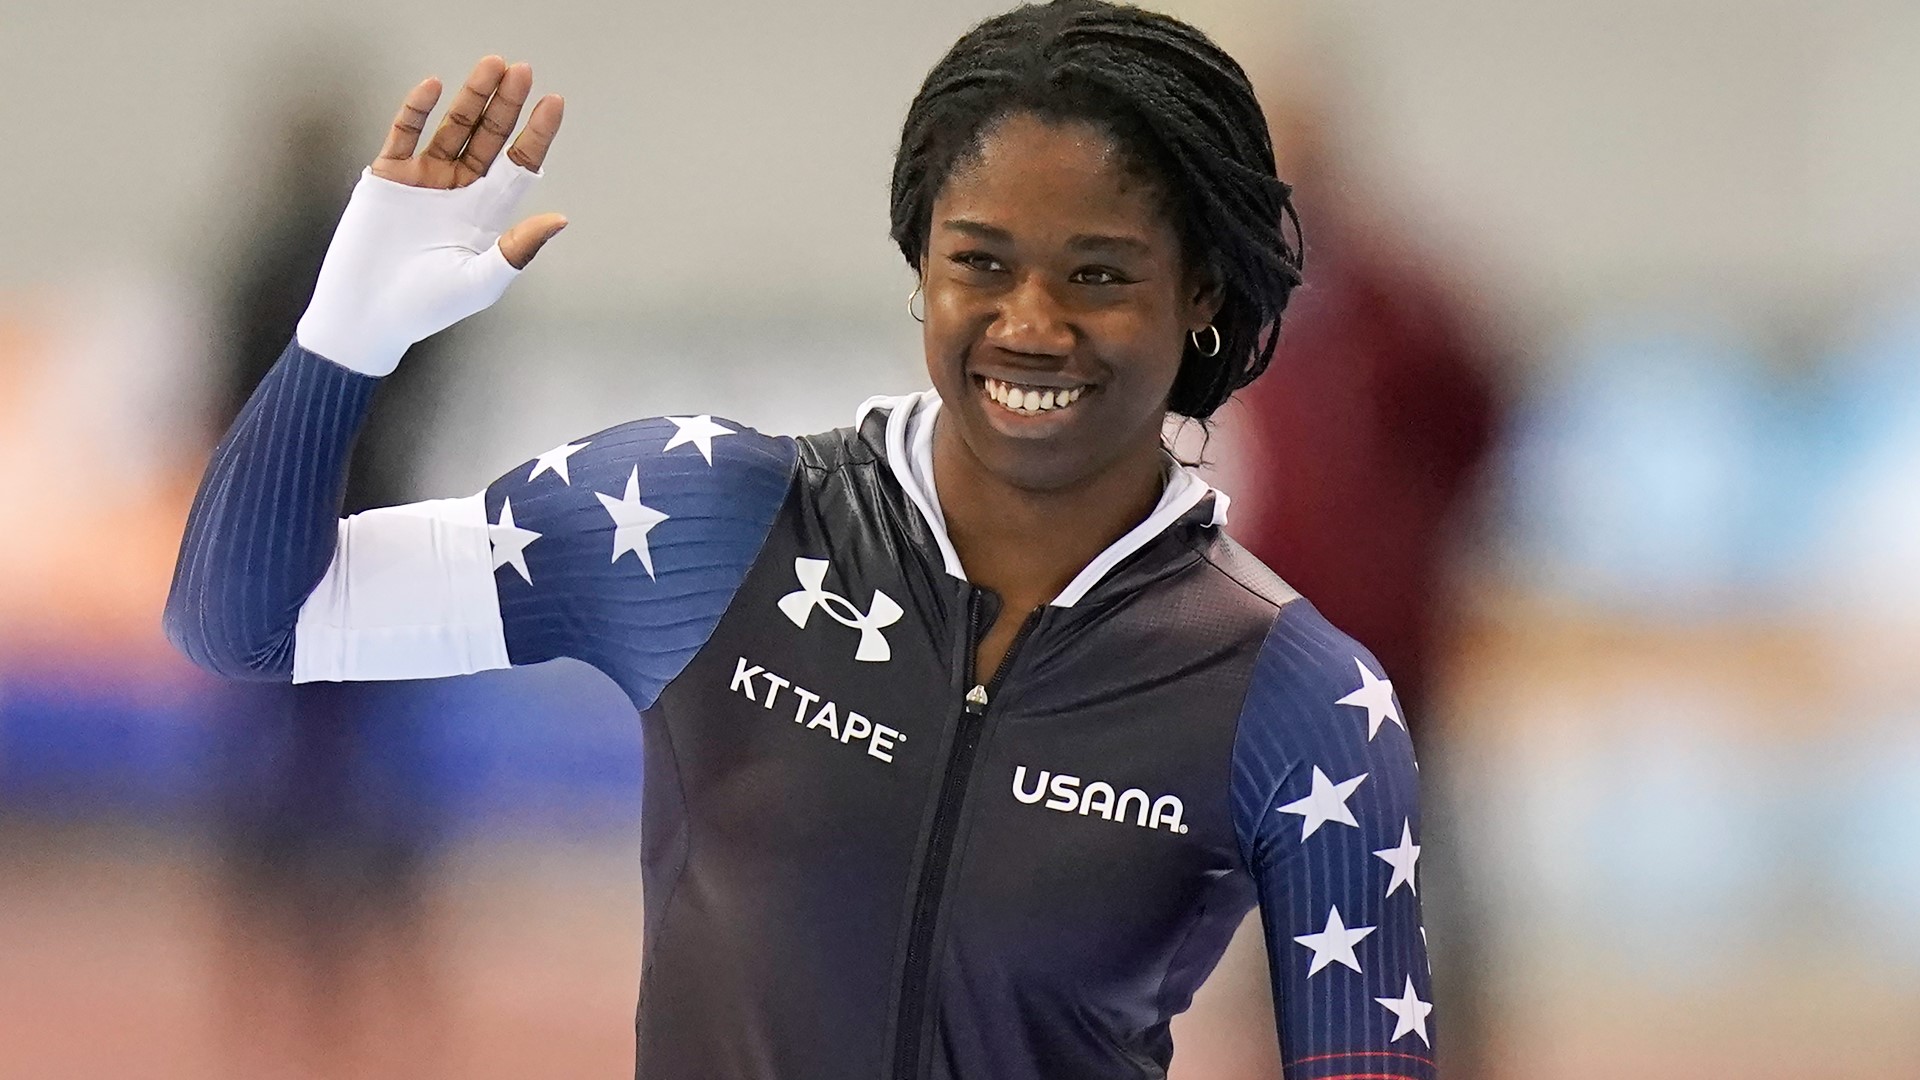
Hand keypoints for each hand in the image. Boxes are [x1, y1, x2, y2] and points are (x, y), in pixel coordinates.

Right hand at [295, 56, 569, 375]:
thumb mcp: (480, 281)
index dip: (536, 134)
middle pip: (489, 137)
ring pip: (453, 127)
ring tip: (492, 67)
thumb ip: (517, 249)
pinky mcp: (388, 176)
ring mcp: (423, 179)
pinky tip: (434, 87)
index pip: (518, 165)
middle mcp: (459, 190)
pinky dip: (417, 110)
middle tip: (522, 71)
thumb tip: (559, 220)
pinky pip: (404, 134)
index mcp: (486, 213)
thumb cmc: (425, 306)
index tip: (554, 102)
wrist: (367, 315)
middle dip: (506, 104)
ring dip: (471, 97)